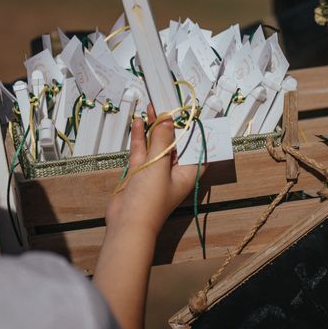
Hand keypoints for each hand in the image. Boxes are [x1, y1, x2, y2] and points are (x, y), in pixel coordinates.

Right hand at [105, 104, 205, 238]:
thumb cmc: (150, 201)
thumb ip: (162, 140)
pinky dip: (141, 136)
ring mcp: (156, 171)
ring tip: (153, 108)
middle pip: (177, 143)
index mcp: (188, 172)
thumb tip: (168, 119)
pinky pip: (142, 150)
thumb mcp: (160, 165)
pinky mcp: (140, 171)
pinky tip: (139, 122)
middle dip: (173, 125)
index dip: (200, 133)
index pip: (199, 149)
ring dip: (155, 128)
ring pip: (157, 144)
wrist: (128, 222)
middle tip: (169, 105)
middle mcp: (174, 171)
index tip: (198, 116)